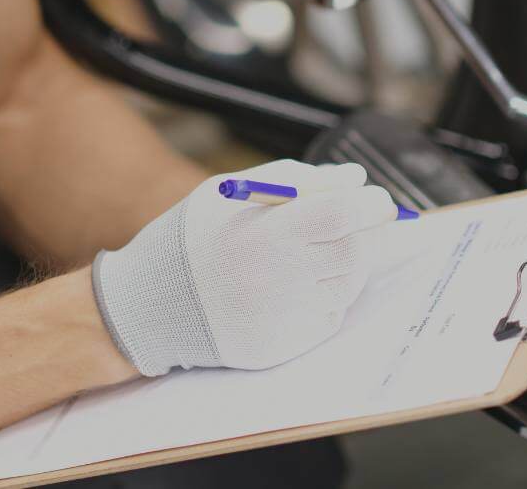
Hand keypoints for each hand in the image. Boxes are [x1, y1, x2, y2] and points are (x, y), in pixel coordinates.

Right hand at [91, 159, 397, 375]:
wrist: (149, 305)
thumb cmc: (192, 238)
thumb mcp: (229, 192)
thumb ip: (294, 180)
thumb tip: (354, 180)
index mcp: (266, 233)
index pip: (344, 215)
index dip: (371, 204)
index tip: (377, 198)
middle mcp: (280, 278)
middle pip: (357, 252)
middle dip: (373, 233)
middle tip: (369, 222)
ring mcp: (284, 317)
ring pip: (348, 286)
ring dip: (350, 264)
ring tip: (321, 252)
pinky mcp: (283, 346)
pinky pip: (328, 318)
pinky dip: (326, 298)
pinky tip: (298, 286)